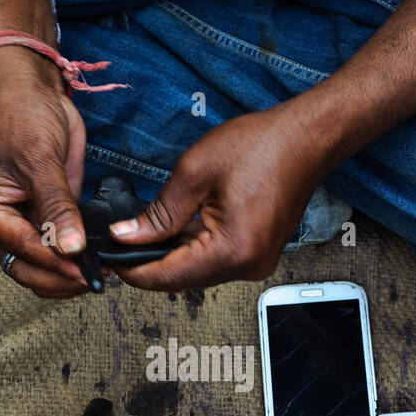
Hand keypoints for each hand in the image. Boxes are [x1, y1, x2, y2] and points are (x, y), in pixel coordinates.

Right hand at [0, 48, 89, 297]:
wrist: (27, 87)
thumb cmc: (19, 114)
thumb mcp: (39, 159)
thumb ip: (56, 207)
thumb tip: (71, 248)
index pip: (21, 251)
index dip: (55, 265)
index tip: (86, 272)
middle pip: (29, 270)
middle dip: (62, 278)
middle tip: (98, 278)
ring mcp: (23, 222)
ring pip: (44, 266)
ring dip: (70, 273)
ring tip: (102, 271)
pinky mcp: (44, 216)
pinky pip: (58, 247)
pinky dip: (76, 256)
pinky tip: (99, 257)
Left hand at [108, 105, 330, 290]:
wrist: (307, 138)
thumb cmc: (262, 146)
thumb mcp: (195, 173)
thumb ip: (158, 213)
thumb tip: (127, 237)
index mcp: (232, 251)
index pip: (168, 276)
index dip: (133, 271)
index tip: (108, 261)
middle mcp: (247, 266)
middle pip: (183, 278)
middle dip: (148, 263)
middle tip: (118, 244)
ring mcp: (255, 263)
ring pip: (198, 270)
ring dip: (170, 254)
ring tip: (143, 232)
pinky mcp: (258, 253)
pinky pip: (215, 259)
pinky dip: (192, 247)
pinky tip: (175, 228)